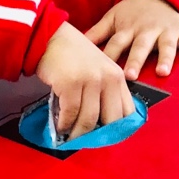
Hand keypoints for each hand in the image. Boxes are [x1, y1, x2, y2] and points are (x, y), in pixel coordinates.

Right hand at [36, 21, 135, 140]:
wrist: (51, 37)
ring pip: (88, 120)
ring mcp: (90, 81)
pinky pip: (70, 114)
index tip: (105, 138)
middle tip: (86, 141)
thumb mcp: (98, 70)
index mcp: (118, 77)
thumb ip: (105, 92)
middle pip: (111, 120)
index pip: (127, 111)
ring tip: (70, 137)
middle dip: (98, 136)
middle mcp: (108, 78)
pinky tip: (60, 126)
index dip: (118, 129)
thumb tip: (102, 124)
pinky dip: (64, 124)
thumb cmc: (73, 56)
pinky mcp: (70, 84)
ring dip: (77, 133)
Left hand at [85, 0, 178, 80]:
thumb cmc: (131, 12)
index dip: (109, 56)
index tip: (102, 71)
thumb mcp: (112, 18)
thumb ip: (97, 33)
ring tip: (163, 72)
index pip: (116, 44)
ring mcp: (165, 30)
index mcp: (127, 29)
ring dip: (165, 58)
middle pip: (140, 47)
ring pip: (165, 46)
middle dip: (135, 61)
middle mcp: (146, 30)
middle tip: (130, 75)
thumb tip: (77, 45)